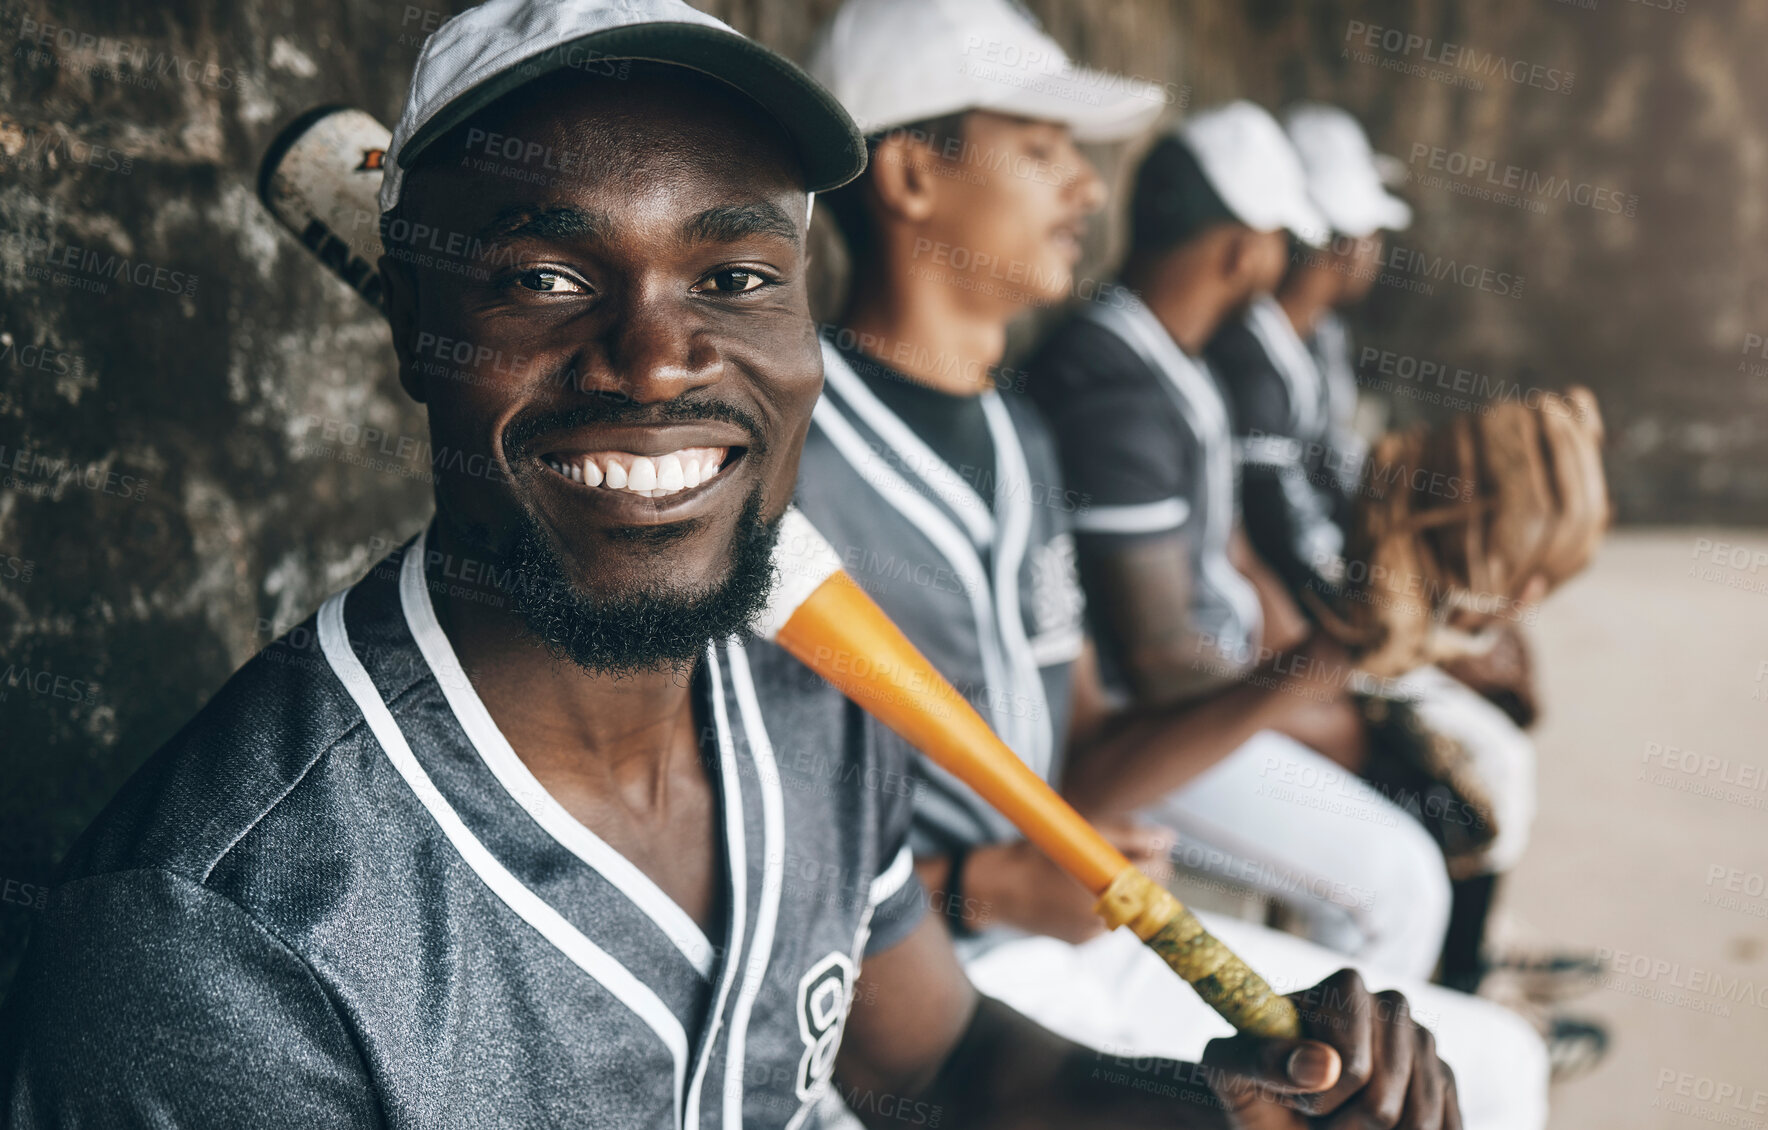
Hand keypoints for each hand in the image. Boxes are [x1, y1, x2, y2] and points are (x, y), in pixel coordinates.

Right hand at [965, 820, 1170, 943]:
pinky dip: (1102, 908)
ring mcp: (1094, 934)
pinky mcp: (1082, 943)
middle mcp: (1107, 916)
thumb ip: (1130, 834)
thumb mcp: (1084, 833)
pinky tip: (1075, 895)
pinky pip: (1107, 924)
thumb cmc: (1038, 854)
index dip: (1156, 855)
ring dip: (1123, 894)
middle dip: (1143, 875)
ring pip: (1130, 911)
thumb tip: (1169, 838)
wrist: (997, 888)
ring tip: (1091, 876)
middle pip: (1151, 895)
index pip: (1160, 872)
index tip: (1143, 846)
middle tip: (1118, 858)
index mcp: (1110, 884)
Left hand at [1200, 969, 1460, 1128]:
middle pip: (1383, 1100)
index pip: (1352, 1067)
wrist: (1277, 1114)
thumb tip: (1323, 1065)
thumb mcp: (1229, 1069)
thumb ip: (1260, 1059)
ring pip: (1418, 1122)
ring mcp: (1424, 1043)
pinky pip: (1445, 1128)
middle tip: (1317, 1119)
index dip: (1319, 1099)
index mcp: (1345, 987)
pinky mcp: (1445, 1081)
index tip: (1295, 1099)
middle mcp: (1392, 1006)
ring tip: (1341, 1126)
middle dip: (1343, 1127)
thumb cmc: (1249, 1088)